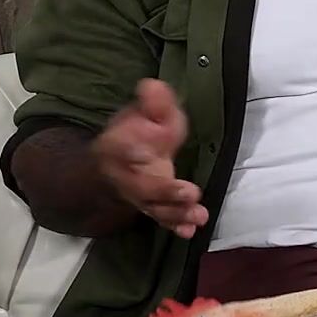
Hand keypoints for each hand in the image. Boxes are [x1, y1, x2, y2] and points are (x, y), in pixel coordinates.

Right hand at [92, 79, 204, 237]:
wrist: (119, 161)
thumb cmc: (138, 133)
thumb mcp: (146, 112)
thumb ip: (154, 103)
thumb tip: (154, 86)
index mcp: (118, 146)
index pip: (121, 148)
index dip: (131, 149)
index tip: (145, 150)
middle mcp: (125, 175)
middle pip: (141, 188)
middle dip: (165, 192)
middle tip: (190, 192)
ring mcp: (138, 195)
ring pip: (154, 208)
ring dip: (176, 213)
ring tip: (198, 215)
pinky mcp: (153, 208)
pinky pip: (162, 220)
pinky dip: (175, 226)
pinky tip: (190, 231)